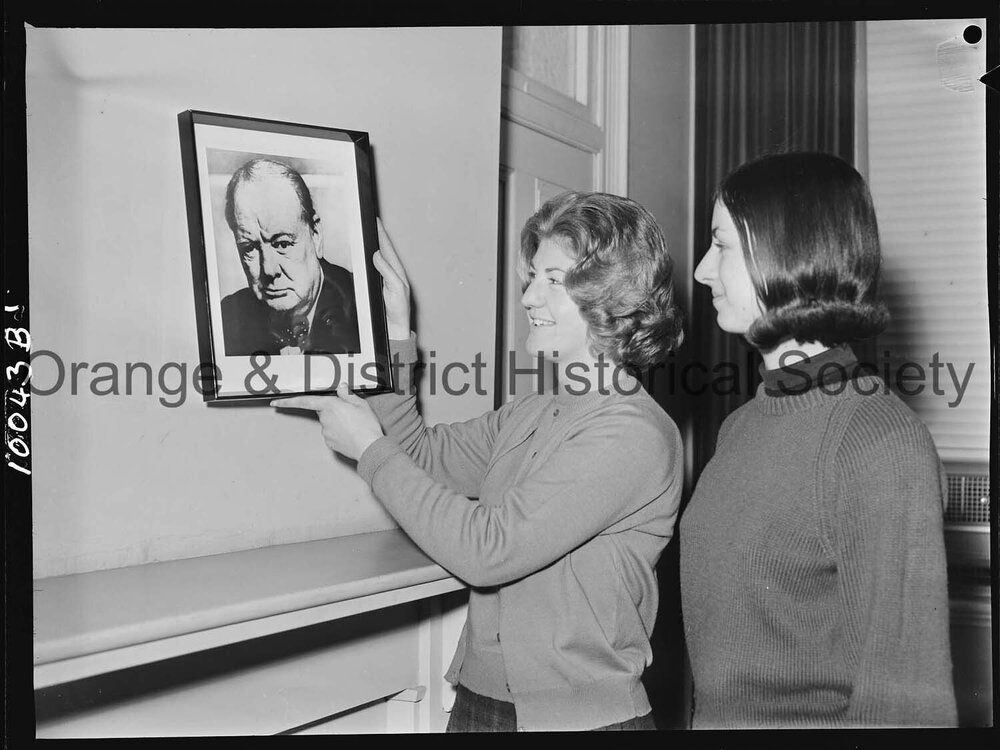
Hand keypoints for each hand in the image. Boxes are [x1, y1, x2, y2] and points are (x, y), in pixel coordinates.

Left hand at [272, 385, 384, 461]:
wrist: (369, 447)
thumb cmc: (366, 426)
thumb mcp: (360, 404)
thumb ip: (347, 394)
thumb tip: (341, 387)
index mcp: (330, 405)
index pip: (304, 401)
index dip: (288, 401)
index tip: (276, 402)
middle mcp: (324, 419)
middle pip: (322, 411)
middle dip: (332, 411)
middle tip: (349, 414)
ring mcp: (325, 432)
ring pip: (328, 423)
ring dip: (337, 422)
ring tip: (354, 425)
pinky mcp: (329, 443)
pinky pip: (331, 434)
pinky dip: (339, 432)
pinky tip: (350, 433)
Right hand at [372, 217, 411, 339]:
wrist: (395, 325)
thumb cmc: (398, 309)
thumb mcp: (395, 289)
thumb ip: (387, 272)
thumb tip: (377, 255)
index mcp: (397, 270)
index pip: (387, 246)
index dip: (381, 233)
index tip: (375, 220)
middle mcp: (391, 271)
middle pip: (382, 247)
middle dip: (376, 233)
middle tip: (369, 221)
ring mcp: (385, 276)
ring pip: (377, 255)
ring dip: (372, 243)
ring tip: (367, 232)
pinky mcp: (378, 283)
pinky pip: (372, 265)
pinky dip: (368, 256)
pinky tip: (364, 253)